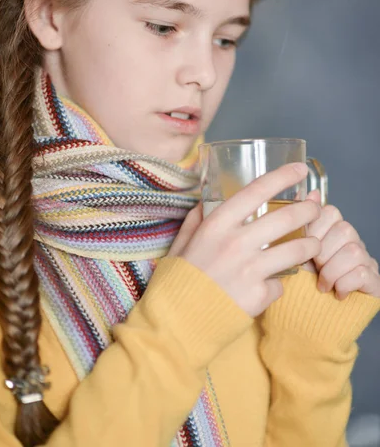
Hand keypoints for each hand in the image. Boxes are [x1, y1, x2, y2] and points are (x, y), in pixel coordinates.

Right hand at [168, 163, 321, 317]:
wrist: (177, 323)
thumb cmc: (178, 279)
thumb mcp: (182, 242)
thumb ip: (196, 219)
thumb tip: (206, 201)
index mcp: (216, 224)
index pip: (256, 191)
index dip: (282, 176)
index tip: (300, 169)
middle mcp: (236, 243)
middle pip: (286, 219)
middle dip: (309, 210)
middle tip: (317, 208)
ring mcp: (249, 270)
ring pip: (296, 251)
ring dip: (311, 245)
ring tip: (313, 244)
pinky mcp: (258, 296)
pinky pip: (280, 284)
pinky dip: (278, 284)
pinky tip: (270, 284)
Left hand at [304, 190, 379, 299]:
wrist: (314, 316)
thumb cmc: (305, 280)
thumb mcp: (296, 250)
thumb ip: (300, 222)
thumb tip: (305, 192)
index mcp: (332, 229)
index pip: (329, 212)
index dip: (314, 229)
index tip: (304, 247)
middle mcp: (353, 240)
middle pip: (344, 230)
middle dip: (323, 252)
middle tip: (314, 268)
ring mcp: (366, 259)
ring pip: (353, 251)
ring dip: (332, 271)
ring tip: (323, 284)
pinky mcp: (374, 280)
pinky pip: (361, 273)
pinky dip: (344, 284)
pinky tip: (337, 292)